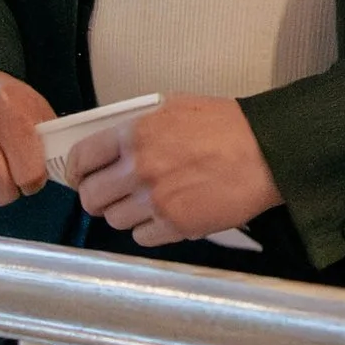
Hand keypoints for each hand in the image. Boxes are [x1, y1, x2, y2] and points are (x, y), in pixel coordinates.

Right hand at [0, 69, 57, 212]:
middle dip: (11, 189)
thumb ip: (51, 145)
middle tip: (9, 172)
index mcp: (4, 106)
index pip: (29, 173)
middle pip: (1, 191)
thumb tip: (61, 177)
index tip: (31, 173)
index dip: (34, 181)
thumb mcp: (36, 113)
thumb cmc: (7, 107)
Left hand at [74, 96, 280, 246]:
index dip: (76, 171)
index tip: (81, 175)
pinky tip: (163, 215)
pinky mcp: (176, 226)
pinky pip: (141, 237)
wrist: (268, 153)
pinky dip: (148, 230)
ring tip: (143, 204)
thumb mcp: (174, 106)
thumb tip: (111, 141)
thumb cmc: (227, 126)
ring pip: (114, 220)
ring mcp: (157, 201)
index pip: (80, 158)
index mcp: (134, 134)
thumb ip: (138, 124)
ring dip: (124, 214)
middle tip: (109, 194)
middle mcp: (139, 169)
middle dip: (96, 196)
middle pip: (91, 197)